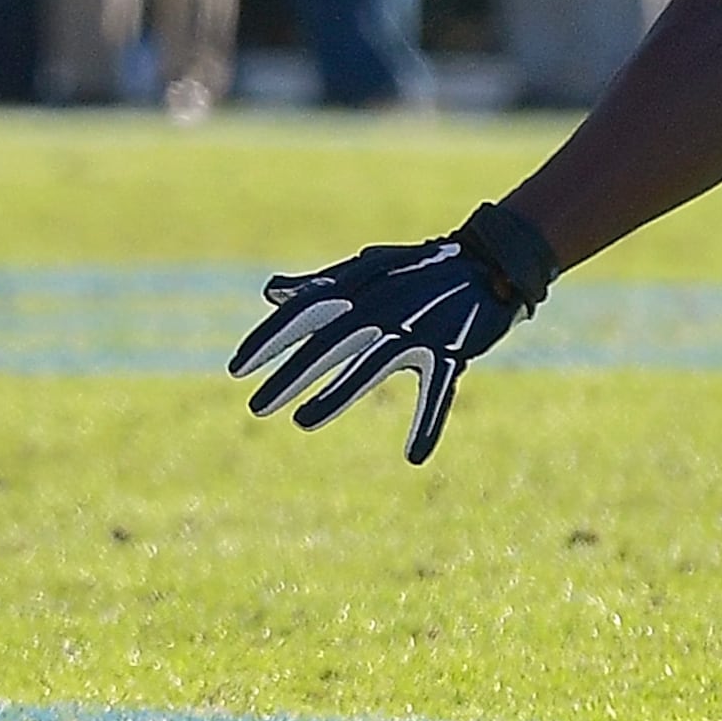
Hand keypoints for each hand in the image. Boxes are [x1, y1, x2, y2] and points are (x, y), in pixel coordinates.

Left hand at [229, 203, 555, 463]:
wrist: (484, 263)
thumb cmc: (415, 271)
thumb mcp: (363, 271)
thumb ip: (318, 287)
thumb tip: (271, 292)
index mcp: (357, 290)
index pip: (303, 313)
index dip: (269, 340)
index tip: (237, 368)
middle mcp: (380, 309)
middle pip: (327, 345)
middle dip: (290, 375)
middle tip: (256, 406)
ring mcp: (415, 331)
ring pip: (370, 369)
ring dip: (336, 397)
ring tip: (302, 422)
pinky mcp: (451, 351)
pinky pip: (438, 392)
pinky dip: (428, 423)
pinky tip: (414, 456)